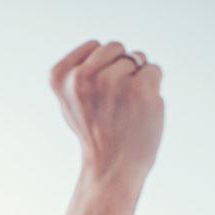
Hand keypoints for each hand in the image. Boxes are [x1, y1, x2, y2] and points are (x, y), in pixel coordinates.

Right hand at [50, 41, 163, 186]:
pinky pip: (154, 70)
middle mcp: (82, 77)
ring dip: (137, 79)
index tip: (96, 97)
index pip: (94, 46)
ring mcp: (111, 82)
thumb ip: (79, 73)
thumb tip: (112, 53)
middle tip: (113, 103)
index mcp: (61, 77)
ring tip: (126, 109)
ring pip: (137, 58)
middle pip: (116, 48)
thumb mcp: (72, 102)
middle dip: (120, 68)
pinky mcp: (139, 90)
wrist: (111, 168)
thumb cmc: (95, 134)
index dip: (101, 67)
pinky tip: (140, 110)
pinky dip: (153, 88)